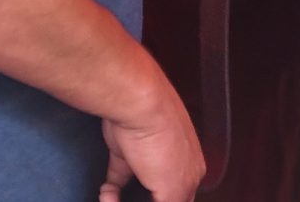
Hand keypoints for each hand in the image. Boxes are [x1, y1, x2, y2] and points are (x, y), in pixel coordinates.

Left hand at [100, 72, 204, 201]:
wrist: (136, 107)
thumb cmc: (162, 138)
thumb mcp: (175, 189)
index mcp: (192, 170)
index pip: (182, 201)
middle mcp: (171, 162)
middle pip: (159, 196)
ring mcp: (146, 156)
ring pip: (136, 190)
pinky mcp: (123, 152)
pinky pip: (116, 180)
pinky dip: (109, 193)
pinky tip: (107, 195)